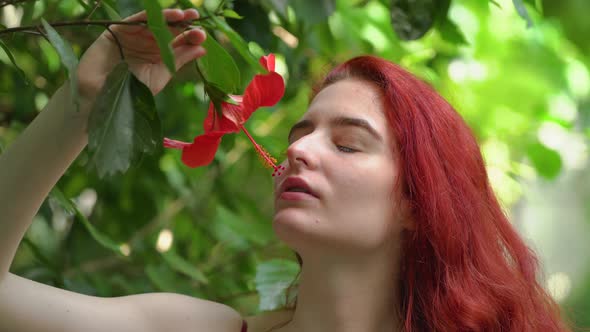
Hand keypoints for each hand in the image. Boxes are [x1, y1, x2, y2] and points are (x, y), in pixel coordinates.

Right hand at [77, 8, 205, 101]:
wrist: (99, 97)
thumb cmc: (130, 92)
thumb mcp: (160, 75)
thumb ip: (178, 60)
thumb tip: (202, 49)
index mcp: (159, 55)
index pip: (178, 43)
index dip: (190, 38)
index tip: (203, 37)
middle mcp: (147, 43)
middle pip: (169, 30)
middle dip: (183, 24)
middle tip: (197, 20)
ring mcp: (133, 36)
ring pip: (154, 23)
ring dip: (169, 17)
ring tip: (185, 15)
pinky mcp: (117, 31)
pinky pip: (135, 21)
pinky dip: (150, 17)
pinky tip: (165, 17)